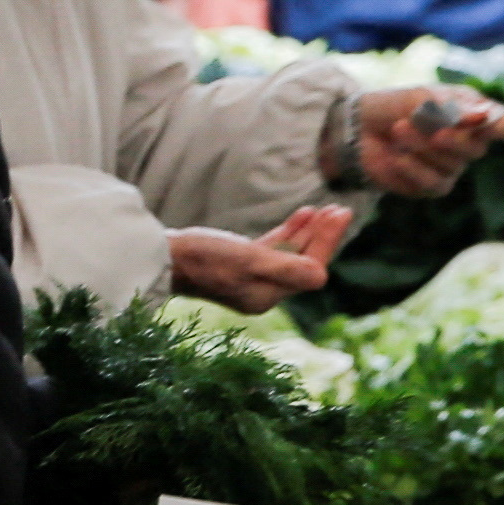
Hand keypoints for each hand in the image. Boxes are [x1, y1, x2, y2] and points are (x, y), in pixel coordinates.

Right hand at [165, 208, 350, 314]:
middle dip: (323, 236)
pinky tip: (301, 215)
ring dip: (309, 232)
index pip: (309, 267)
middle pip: (303, 262)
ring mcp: (250, 279)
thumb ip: (285, 266)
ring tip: (325, 209)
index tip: (341, 214)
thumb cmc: (202, 257)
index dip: (328, 241)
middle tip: (341, 209)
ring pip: (290, 254)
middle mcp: (263, 291)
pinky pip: (273, 250)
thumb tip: (323, 275)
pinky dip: (288, 233)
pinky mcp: (238, 265)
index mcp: (268, 295)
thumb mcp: (247, 260)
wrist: (161, 256)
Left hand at [347, 89, 503, 198]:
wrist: (357, 126)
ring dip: (421, 146)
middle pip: (476, 148)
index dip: (503, 125)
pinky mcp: (430, 185)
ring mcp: (451, 167)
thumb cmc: (395, 105)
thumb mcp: (422, 98)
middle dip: (451, 138)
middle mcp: (468, 143)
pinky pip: (434, 183)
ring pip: (451, 165)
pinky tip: (396, 158)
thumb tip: (480, 117)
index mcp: (472, 115)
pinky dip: (413, 169)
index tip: (493, 124)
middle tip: (431, 129)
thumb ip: (452, 108)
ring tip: (398, 129)